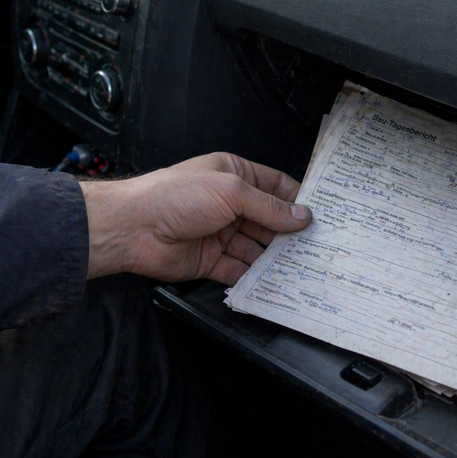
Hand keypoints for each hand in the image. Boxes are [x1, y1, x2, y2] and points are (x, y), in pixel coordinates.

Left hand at [80, 152, 311, 283]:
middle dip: (290, 233)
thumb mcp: (232, 192)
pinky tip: (274, 282)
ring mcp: (220, 233)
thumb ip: (269, 207)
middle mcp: (228, 203)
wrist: (133, 228)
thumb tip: (302, 216)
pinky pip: (239, 270)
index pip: (275, 186)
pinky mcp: (210, 261)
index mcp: (233, 175)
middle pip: (269, 220)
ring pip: (257, 248)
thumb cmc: (176, 196)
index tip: (323, 214)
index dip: (298, 200)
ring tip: (302, 267)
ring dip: (276, 257)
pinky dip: (255, 277)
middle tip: (318, 246)